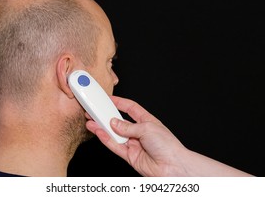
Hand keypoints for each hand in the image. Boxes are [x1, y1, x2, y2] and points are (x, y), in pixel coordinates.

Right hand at [86, 95, 253, 176]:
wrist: (173, 166)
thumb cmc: (168, 145)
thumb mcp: (147, 128)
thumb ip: (128, 126)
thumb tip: (114, 123)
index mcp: (147, 121)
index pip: (130, 108)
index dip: (119, 102)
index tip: (108, 98)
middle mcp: (139, 132)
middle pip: (119, 121)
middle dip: (106, 116)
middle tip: (95, 111)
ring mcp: (134, 144)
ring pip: (115, 134)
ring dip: (102, 128)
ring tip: (91, 121)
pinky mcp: (130, 156)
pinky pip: (115, 146)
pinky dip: (106, 139)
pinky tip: (98, 132)